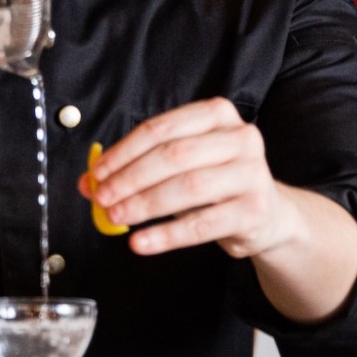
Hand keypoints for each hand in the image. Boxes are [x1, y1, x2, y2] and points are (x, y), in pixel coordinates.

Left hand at [79, 98, 301, 260]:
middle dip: (130, 178)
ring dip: (144, 204)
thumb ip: (136, 168)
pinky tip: (140, 242)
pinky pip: (202, 225)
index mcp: (217, 115)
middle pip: (173, 156)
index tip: (98, 173)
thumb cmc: (216, 182)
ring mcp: (252, 173)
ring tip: (116, 217)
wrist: (267, 213)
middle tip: (102, 198)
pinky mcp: (254, 210)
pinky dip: (166, 235)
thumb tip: (89, 182)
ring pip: (188, 188)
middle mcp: (240, 138)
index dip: (124, 151)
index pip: (161, 129)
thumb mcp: (179, 166)